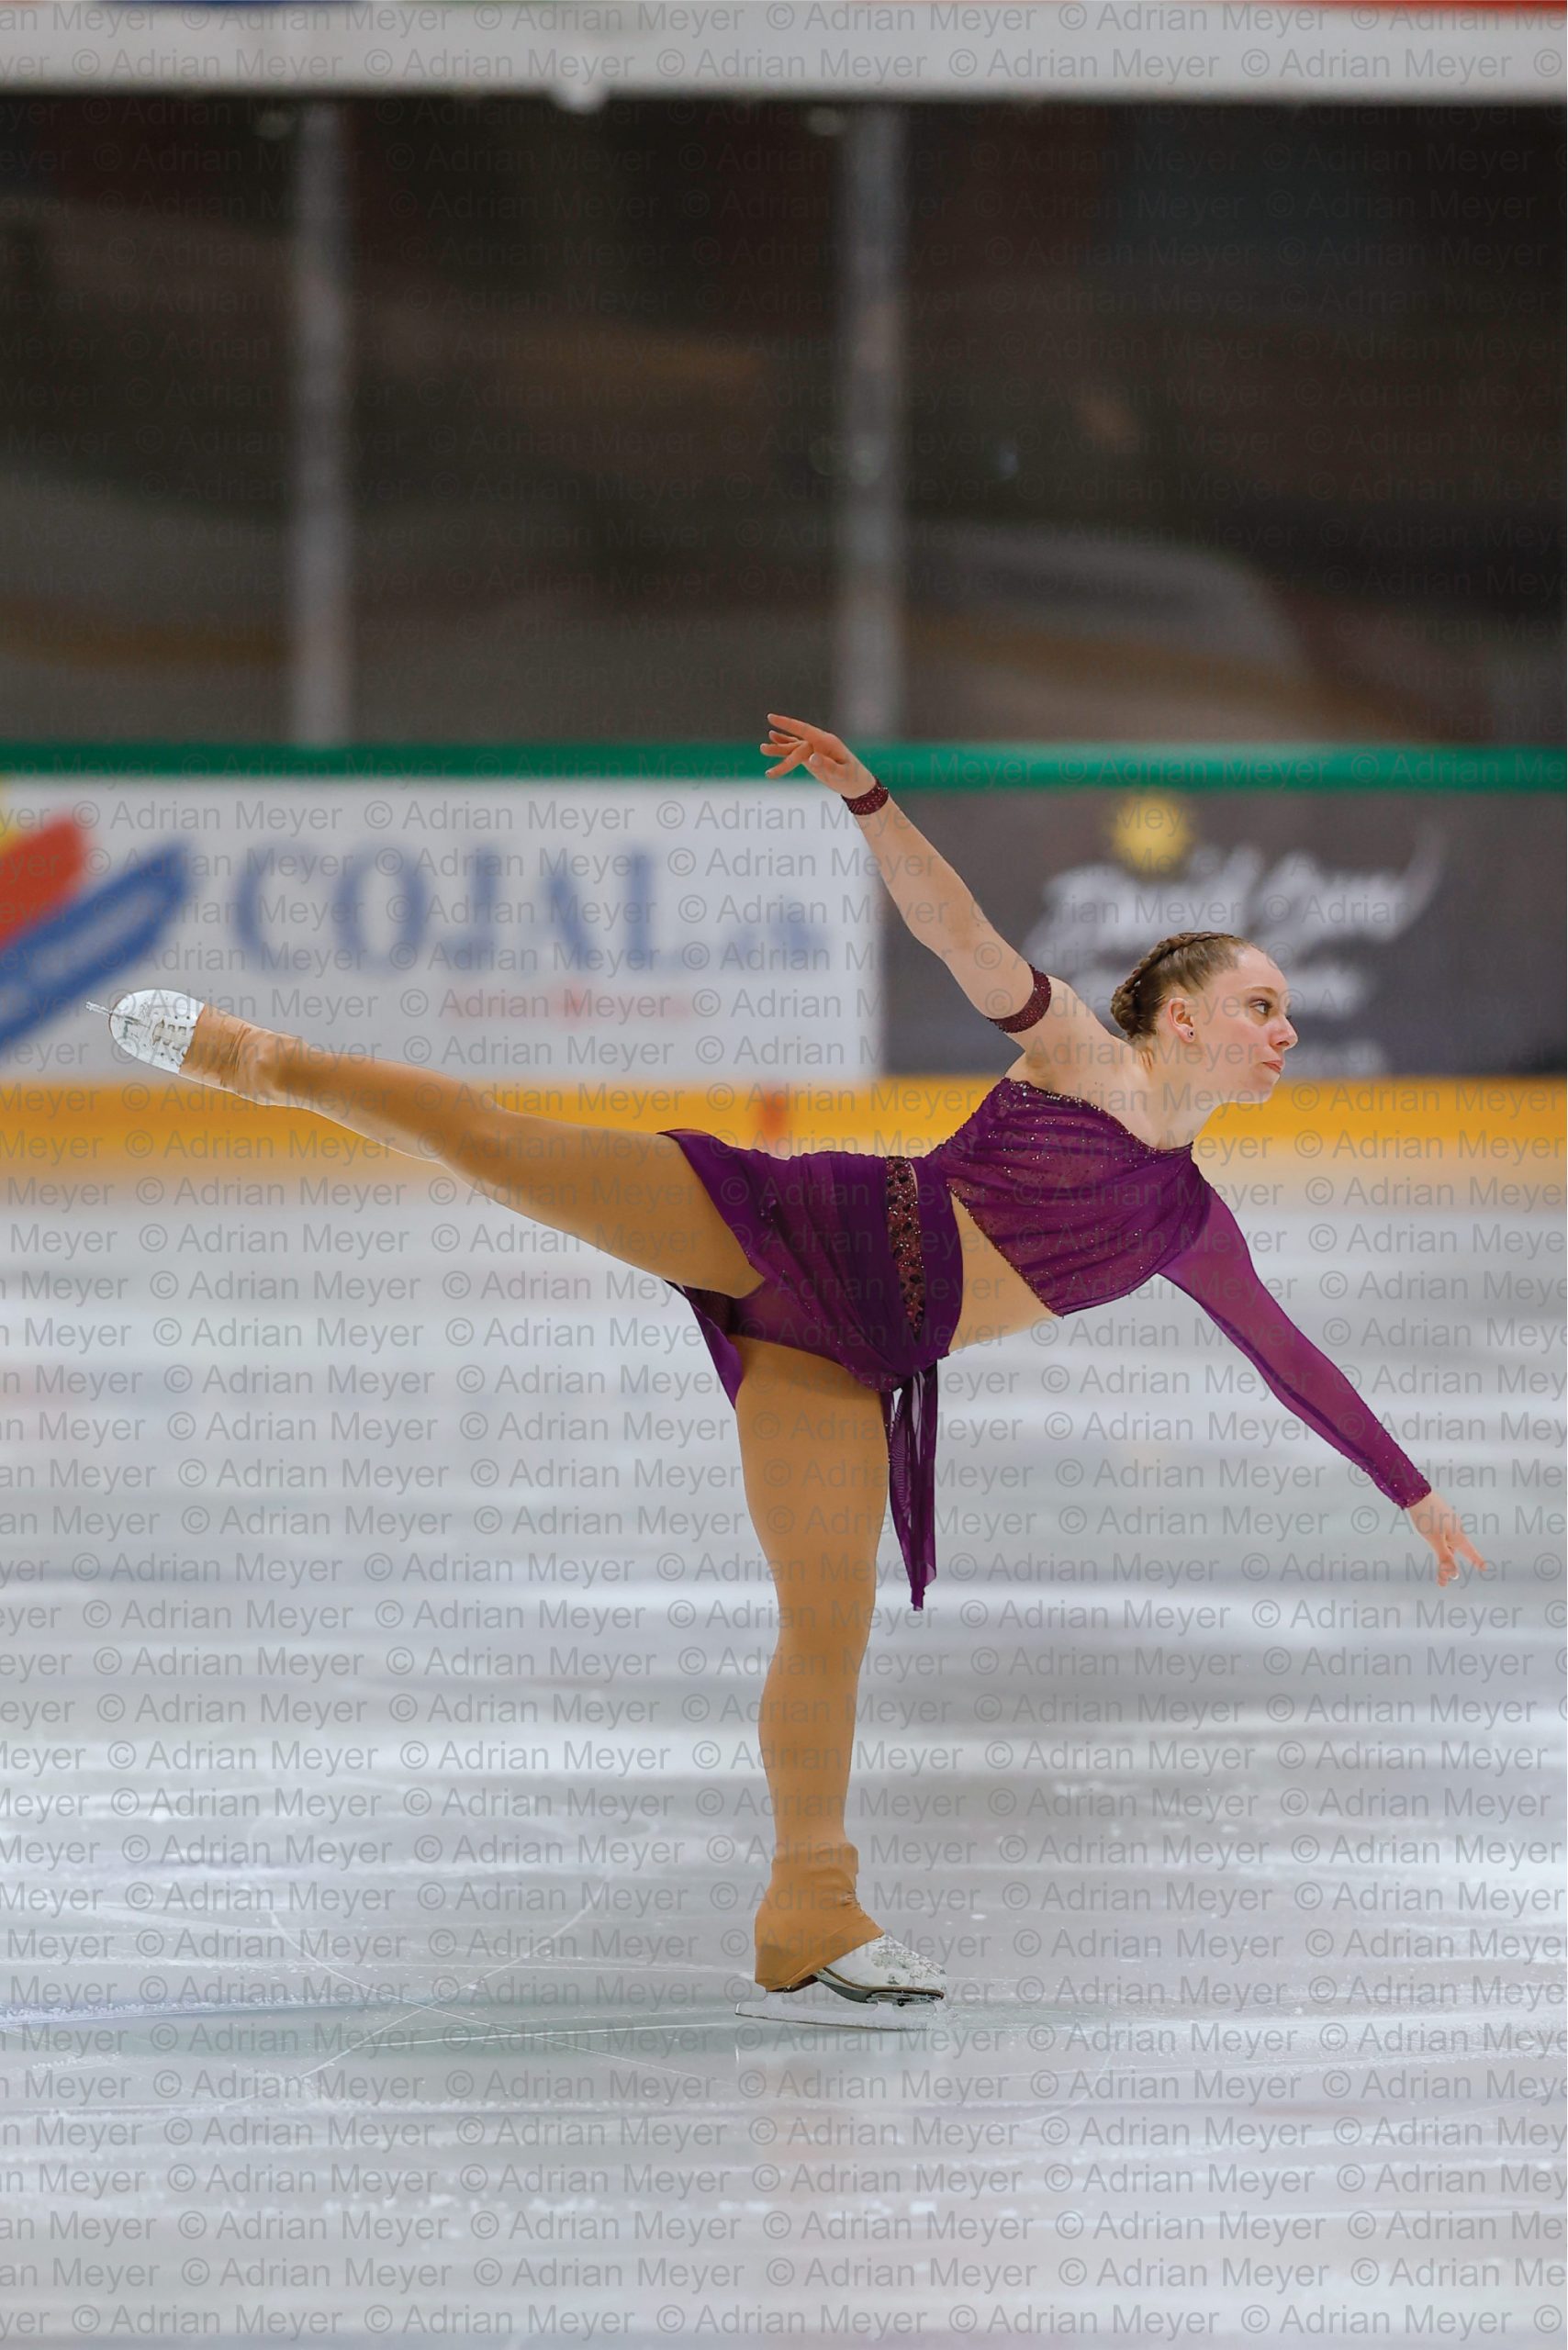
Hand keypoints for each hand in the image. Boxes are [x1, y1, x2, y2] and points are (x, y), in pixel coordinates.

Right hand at [760, 713, 875, 799]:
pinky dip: (784, 746)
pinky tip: (773, 739)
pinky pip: (795, 750)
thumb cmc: (852, 777)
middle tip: (762, 750)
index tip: (772, 718)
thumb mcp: (842, 773)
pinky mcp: (811, 757)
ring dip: (778, 748)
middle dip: (780, 750)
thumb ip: (827, 765)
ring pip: (793, 747)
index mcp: (827, 742)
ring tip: (762, 749)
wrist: (857, 785)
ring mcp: (814, 749)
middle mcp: (819, 742)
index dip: (787, 724)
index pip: (804, 730)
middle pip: (796, 746)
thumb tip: (811, 758)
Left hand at [1406, 1489, 1489, 1587]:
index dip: (1477, 1561)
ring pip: (1449, 1544)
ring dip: (1444, 1556)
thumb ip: (1445, 1557)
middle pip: (1456, 1552)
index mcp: (1458, 1536)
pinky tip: (1438, 1542)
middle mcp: (1457, 1529)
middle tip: (1442, 1582)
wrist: (1417, 1494)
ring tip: (1439, 1568)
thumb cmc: (1426, 1518)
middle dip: (1449, 1566)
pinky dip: (1442, 1545)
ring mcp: (1449, 1522)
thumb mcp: (1435, 1541)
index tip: (1485, 1568)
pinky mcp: (1441, 1517)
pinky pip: (1444, 1535)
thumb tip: (1454, 1575)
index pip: (1470, 1553)